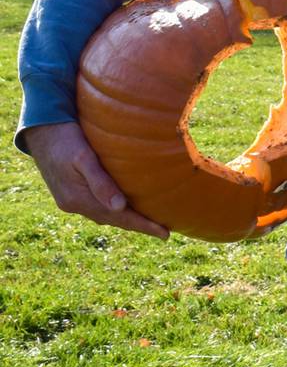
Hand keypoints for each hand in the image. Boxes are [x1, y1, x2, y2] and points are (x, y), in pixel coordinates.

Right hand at [24, 122, 168, 238]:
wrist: (40, 131)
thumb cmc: (65, 139)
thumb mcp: (83, 158)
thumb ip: (100, 182)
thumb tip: (120, 207)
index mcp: (78, 199)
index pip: (118, 218)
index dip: (143, 226)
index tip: (166, 235)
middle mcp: (74, 204)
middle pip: (113, 220)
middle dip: (139, 226)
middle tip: (165, 233)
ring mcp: (70, 200)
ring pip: (105, 215)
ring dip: (127, 220)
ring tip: (150, 223)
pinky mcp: (70, 192)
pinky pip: (97, 206)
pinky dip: (114, 210)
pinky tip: (126, 206)